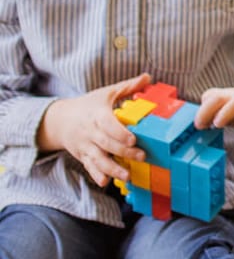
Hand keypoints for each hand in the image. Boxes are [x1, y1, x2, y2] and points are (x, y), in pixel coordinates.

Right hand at [38, 73, 152, 186]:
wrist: (59, 120)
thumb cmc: (88, 105)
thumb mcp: (106, 93)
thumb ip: (128, 87)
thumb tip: (148, 77)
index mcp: (97, 115)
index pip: (108, 125)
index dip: (120, 133)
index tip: (133, 139)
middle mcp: (90, 132)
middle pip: (107, 144)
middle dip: (124, 152)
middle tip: (141, 157)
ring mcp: (85, 146)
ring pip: (98, 159)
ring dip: (112, 169)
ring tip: (127, 176)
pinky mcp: (82, 156)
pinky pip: (89, 167)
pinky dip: (96, 175)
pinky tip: (105, 182)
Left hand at [195, 88, 233, 136]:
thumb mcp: (226, 108)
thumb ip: (211, 113)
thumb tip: (196, 125)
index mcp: (228, 97)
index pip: (211, 96)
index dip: (201, 110)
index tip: (198, 126)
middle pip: (221, 96)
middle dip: (208, 109)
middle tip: (201, 125)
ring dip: (226, 112)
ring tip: (218, 124)